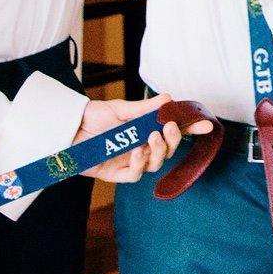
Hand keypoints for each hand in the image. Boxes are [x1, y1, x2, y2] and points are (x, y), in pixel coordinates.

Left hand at [75, 96, 191, 183]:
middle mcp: (140, 147)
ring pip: (154, 165)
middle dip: (172, 140)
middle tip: (167, 127)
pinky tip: (136, 152)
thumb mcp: (120, 109)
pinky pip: (133, 175)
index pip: (172, 131)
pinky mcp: (115, 174)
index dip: (190, 129)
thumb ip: (144, 108)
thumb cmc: (92, 117)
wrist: (67, 128)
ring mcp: (129, 162)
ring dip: (156, 152)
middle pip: (166, 151)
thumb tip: (168, 98)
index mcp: (144, 130)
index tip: (206, 125)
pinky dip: (138, 165)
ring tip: (150, 138)